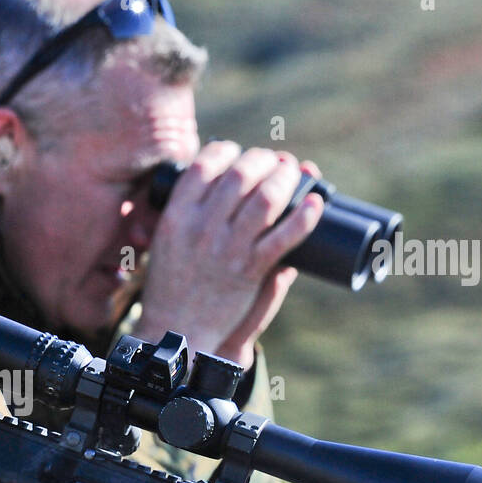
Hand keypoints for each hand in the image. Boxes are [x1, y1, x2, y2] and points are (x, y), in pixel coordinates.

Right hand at [136, 141, 324, 367]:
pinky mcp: (248, 270)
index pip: (203, 167)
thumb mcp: (166, 244)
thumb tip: (220, 185)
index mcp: (176, 217)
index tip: (236, 152)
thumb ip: (188, 216)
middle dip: (262, 160)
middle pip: (239, 176)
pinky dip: (305, 217)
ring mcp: (226, 249)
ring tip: (293, 172)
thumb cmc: (170, 287)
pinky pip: (283, 237)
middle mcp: (200, 228)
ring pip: (265, 199)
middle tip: (273, 161)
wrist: (176, 330)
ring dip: (285, 179)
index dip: (225, 151)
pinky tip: (316, 202)